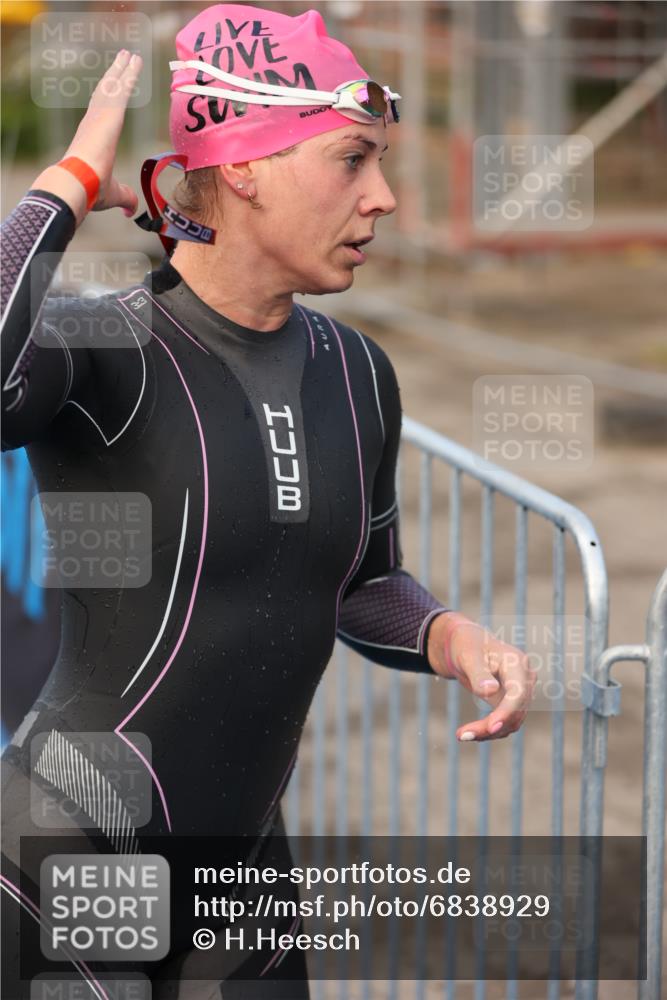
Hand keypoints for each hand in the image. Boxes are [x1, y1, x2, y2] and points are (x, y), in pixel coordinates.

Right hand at [63, 49, 142, 215]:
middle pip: (107, 93)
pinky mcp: (109, 114)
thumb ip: (125, 197)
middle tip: (124, 60)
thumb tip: (130, 210)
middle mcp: (94, 122)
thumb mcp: (113, 194)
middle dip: (115, 77)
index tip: (115, 88)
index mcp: (94, 139)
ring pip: (113, 86)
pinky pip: (121, 88)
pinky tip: (135, 61)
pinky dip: (128, 74)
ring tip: (130, 55)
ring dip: (122, 70)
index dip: (110, 101)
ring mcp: (100, 116)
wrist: (78, 183)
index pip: (104, 114)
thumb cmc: (90, 191)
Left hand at [428, 612, 535, 741]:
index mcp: (517, 663)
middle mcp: (525, 679)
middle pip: (515, 711)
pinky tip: (469, 731)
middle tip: (461, 735)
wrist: (468, 645)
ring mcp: (522, 692)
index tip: (490, 728)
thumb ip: (479, 673)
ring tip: (461, 734)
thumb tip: (491, 691)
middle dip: (490, 727)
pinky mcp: (514, 703)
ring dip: (489, 732)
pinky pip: (506, 722)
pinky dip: (489, 730)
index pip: (518, 693)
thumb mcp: (468, 656)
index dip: (506, 712)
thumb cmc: (467, 646)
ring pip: (512, 722)